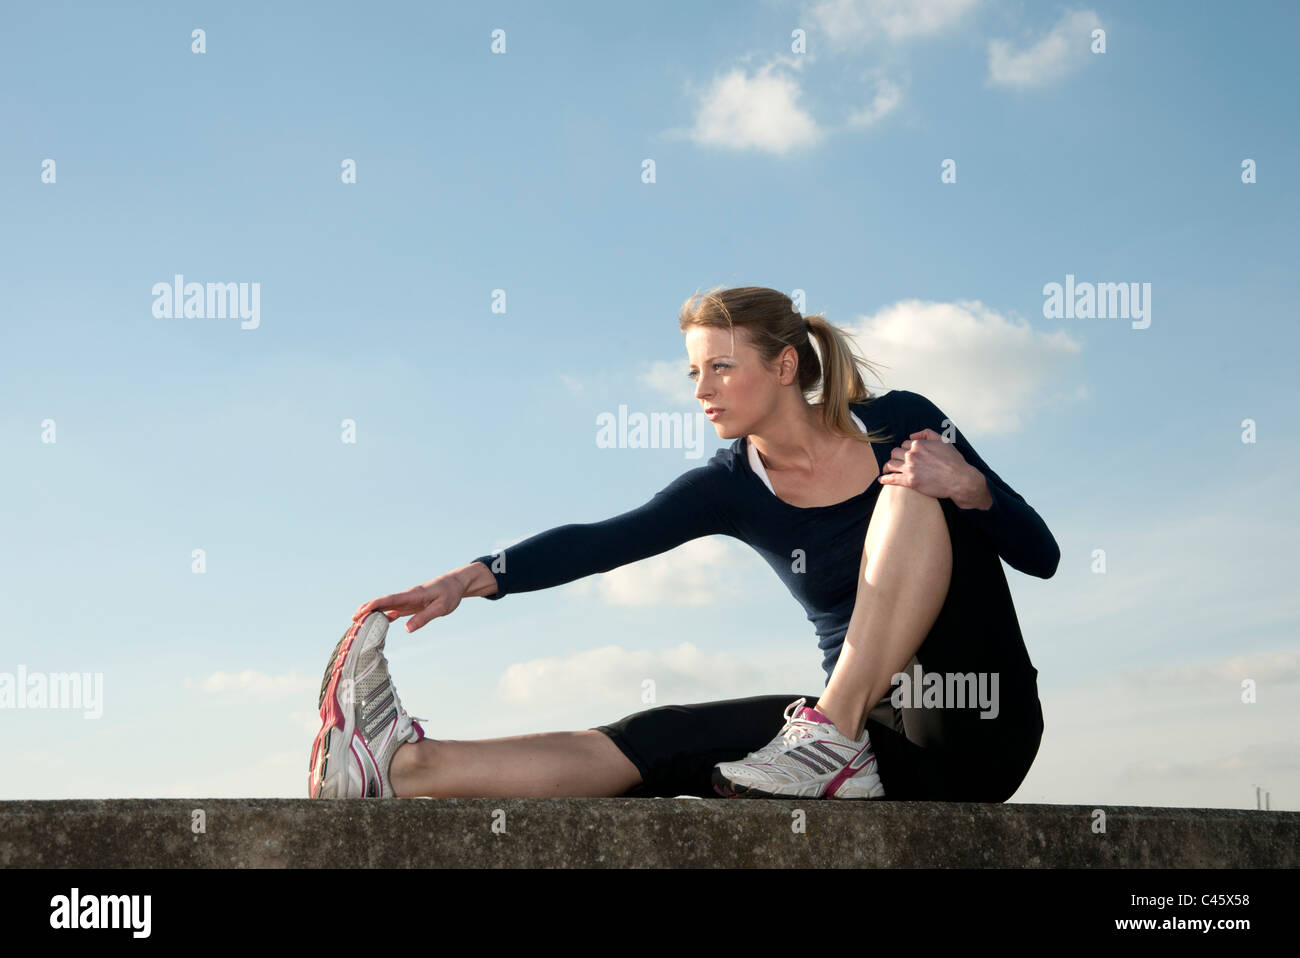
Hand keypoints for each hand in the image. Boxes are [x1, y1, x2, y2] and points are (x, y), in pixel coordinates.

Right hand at [352, 572, 466, 632]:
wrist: (455, 584)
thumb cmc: (449, 594)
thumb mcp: (441, 608)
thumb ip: (424, 617)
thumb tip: (407, 629)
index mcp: (412, 595)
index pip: (390, 600)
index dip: (374, 605)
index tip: (362, 611)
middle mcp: (406, 597)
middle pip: (383, 602)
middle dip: (367, 609)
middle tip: (353, 619)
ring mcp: (407, 601)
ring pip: (386, 606)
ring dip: (373, 612)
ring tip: (359, 622)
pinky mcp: (410, 605)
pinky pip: (394, 610)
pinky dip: (384, 615)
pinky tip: (378, 623)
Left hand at [879, 428, 980, 501]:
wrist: (960, 479)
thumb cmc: (954, 461)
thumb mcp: (943, 441)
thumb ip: (927, 433)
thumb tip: (912, 434)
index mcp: (918, 444)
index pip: (905, 444)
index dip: (906, 449)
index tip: (908, 454)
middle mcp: (912, 454)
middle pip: (895, 452)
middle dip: (897, 456)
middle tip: (898, 461)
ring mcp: (910, 468)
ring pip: (891, 464)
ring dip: (888, 466)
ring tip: (887, 469)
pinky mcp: (910, 481)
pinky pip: (892, 478)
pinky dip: (885, 479)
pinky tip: (881, 480)